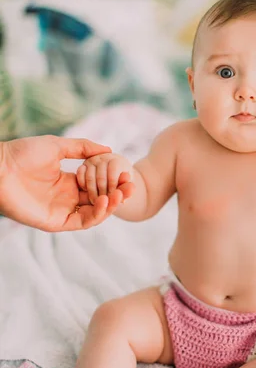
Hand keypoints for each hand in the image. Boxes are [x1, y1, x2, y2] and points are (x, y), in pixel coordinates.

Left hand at [0, 135, 131, 231]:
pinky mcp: (55, 222)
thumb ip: (83, 148)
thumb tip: (108, 149)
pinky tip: (105, 201)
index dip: (114, 183)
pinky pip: (82, 222)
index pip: (98, 187)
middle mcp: (67, 198)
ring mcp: (62, 211)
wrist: (0, 167)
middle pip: (100, 202)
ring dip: (110, 206)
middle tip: (131, 187)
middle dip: (117, 196)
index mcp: (68, 182)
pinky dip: (96, 214)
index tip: (128, 176)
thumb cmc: (22, 153)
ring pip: (94, 214)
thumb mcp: (57, 146)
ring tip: (120, 195)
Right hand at [78, 153, 133, 204]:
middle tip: (103, 204)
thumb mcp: (126, 184)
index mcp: (116, 161)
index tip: (113, 199)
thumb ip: (125, 192)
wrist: (114, 170)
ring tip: (96, 202)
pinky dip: (83, 185)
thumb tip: (123, 201)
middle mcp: (103, 158)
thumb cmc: (122, 179)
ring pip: (90, 177)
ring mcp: (92, 161)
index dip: (113, 189)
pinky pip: (80, 174)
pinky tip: (87, 192)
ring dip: (92, 192)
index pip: (113, 175)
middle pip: (101, 178)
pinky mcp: (83, 165)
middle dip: (102, 193)